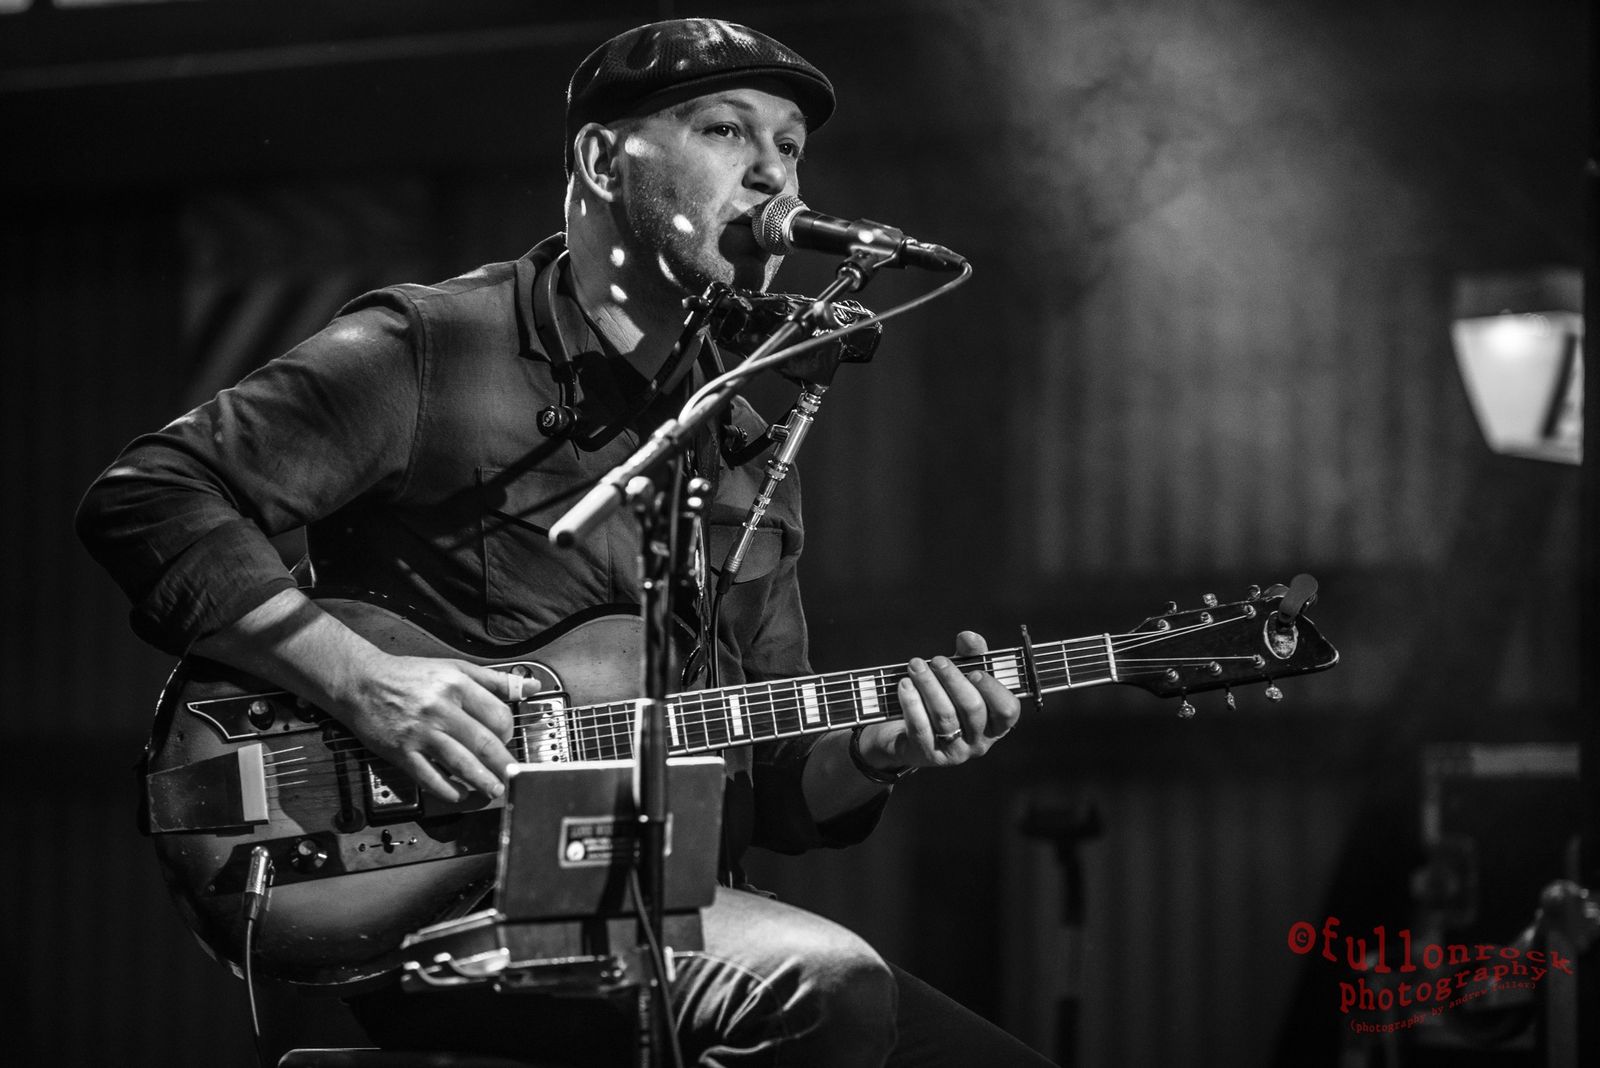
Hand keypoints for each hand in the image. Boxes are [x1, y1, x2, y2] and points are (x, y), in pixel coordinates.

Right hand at [331, 653, 529, 802]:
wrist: (361, 682)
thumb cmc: (409, 675)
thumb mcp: (454, 668)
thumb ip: (495, 680)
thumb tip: (530, 686)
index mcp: (456, 685)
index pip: (496, 714)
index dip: (509, 732)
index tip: (508, 741)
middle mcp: (440, 708)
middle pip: (483, 742)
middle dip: (503, 764)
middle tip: (514, 777)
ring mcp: (420, 733)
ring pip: (460, 763)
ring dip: (482, 781)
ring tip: (495, 790)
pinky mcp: (401, 752)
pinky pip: (430, 777)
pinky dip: (448, 790)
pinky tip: (459, 794)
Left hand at [859, 631, 1020, 769]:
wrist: (905, 733)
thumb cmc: (943, 698)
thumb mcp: (960, 676)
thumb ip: (970, 655)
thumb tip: (968, 637)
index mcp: (996, 723)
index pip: (1007, 710)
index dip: (993, 690)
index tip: (974, 671)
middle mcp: (980, 742)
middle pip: (972, 709)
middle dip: (953, 680)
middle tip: (937, 660)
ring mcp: (954, 753)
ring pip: (945, 716)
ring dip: (929, 686)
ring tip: (915, 666)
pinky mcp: (928, 756)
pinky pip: (920, 728)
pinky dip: (912, 703)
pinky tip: (905, 685)